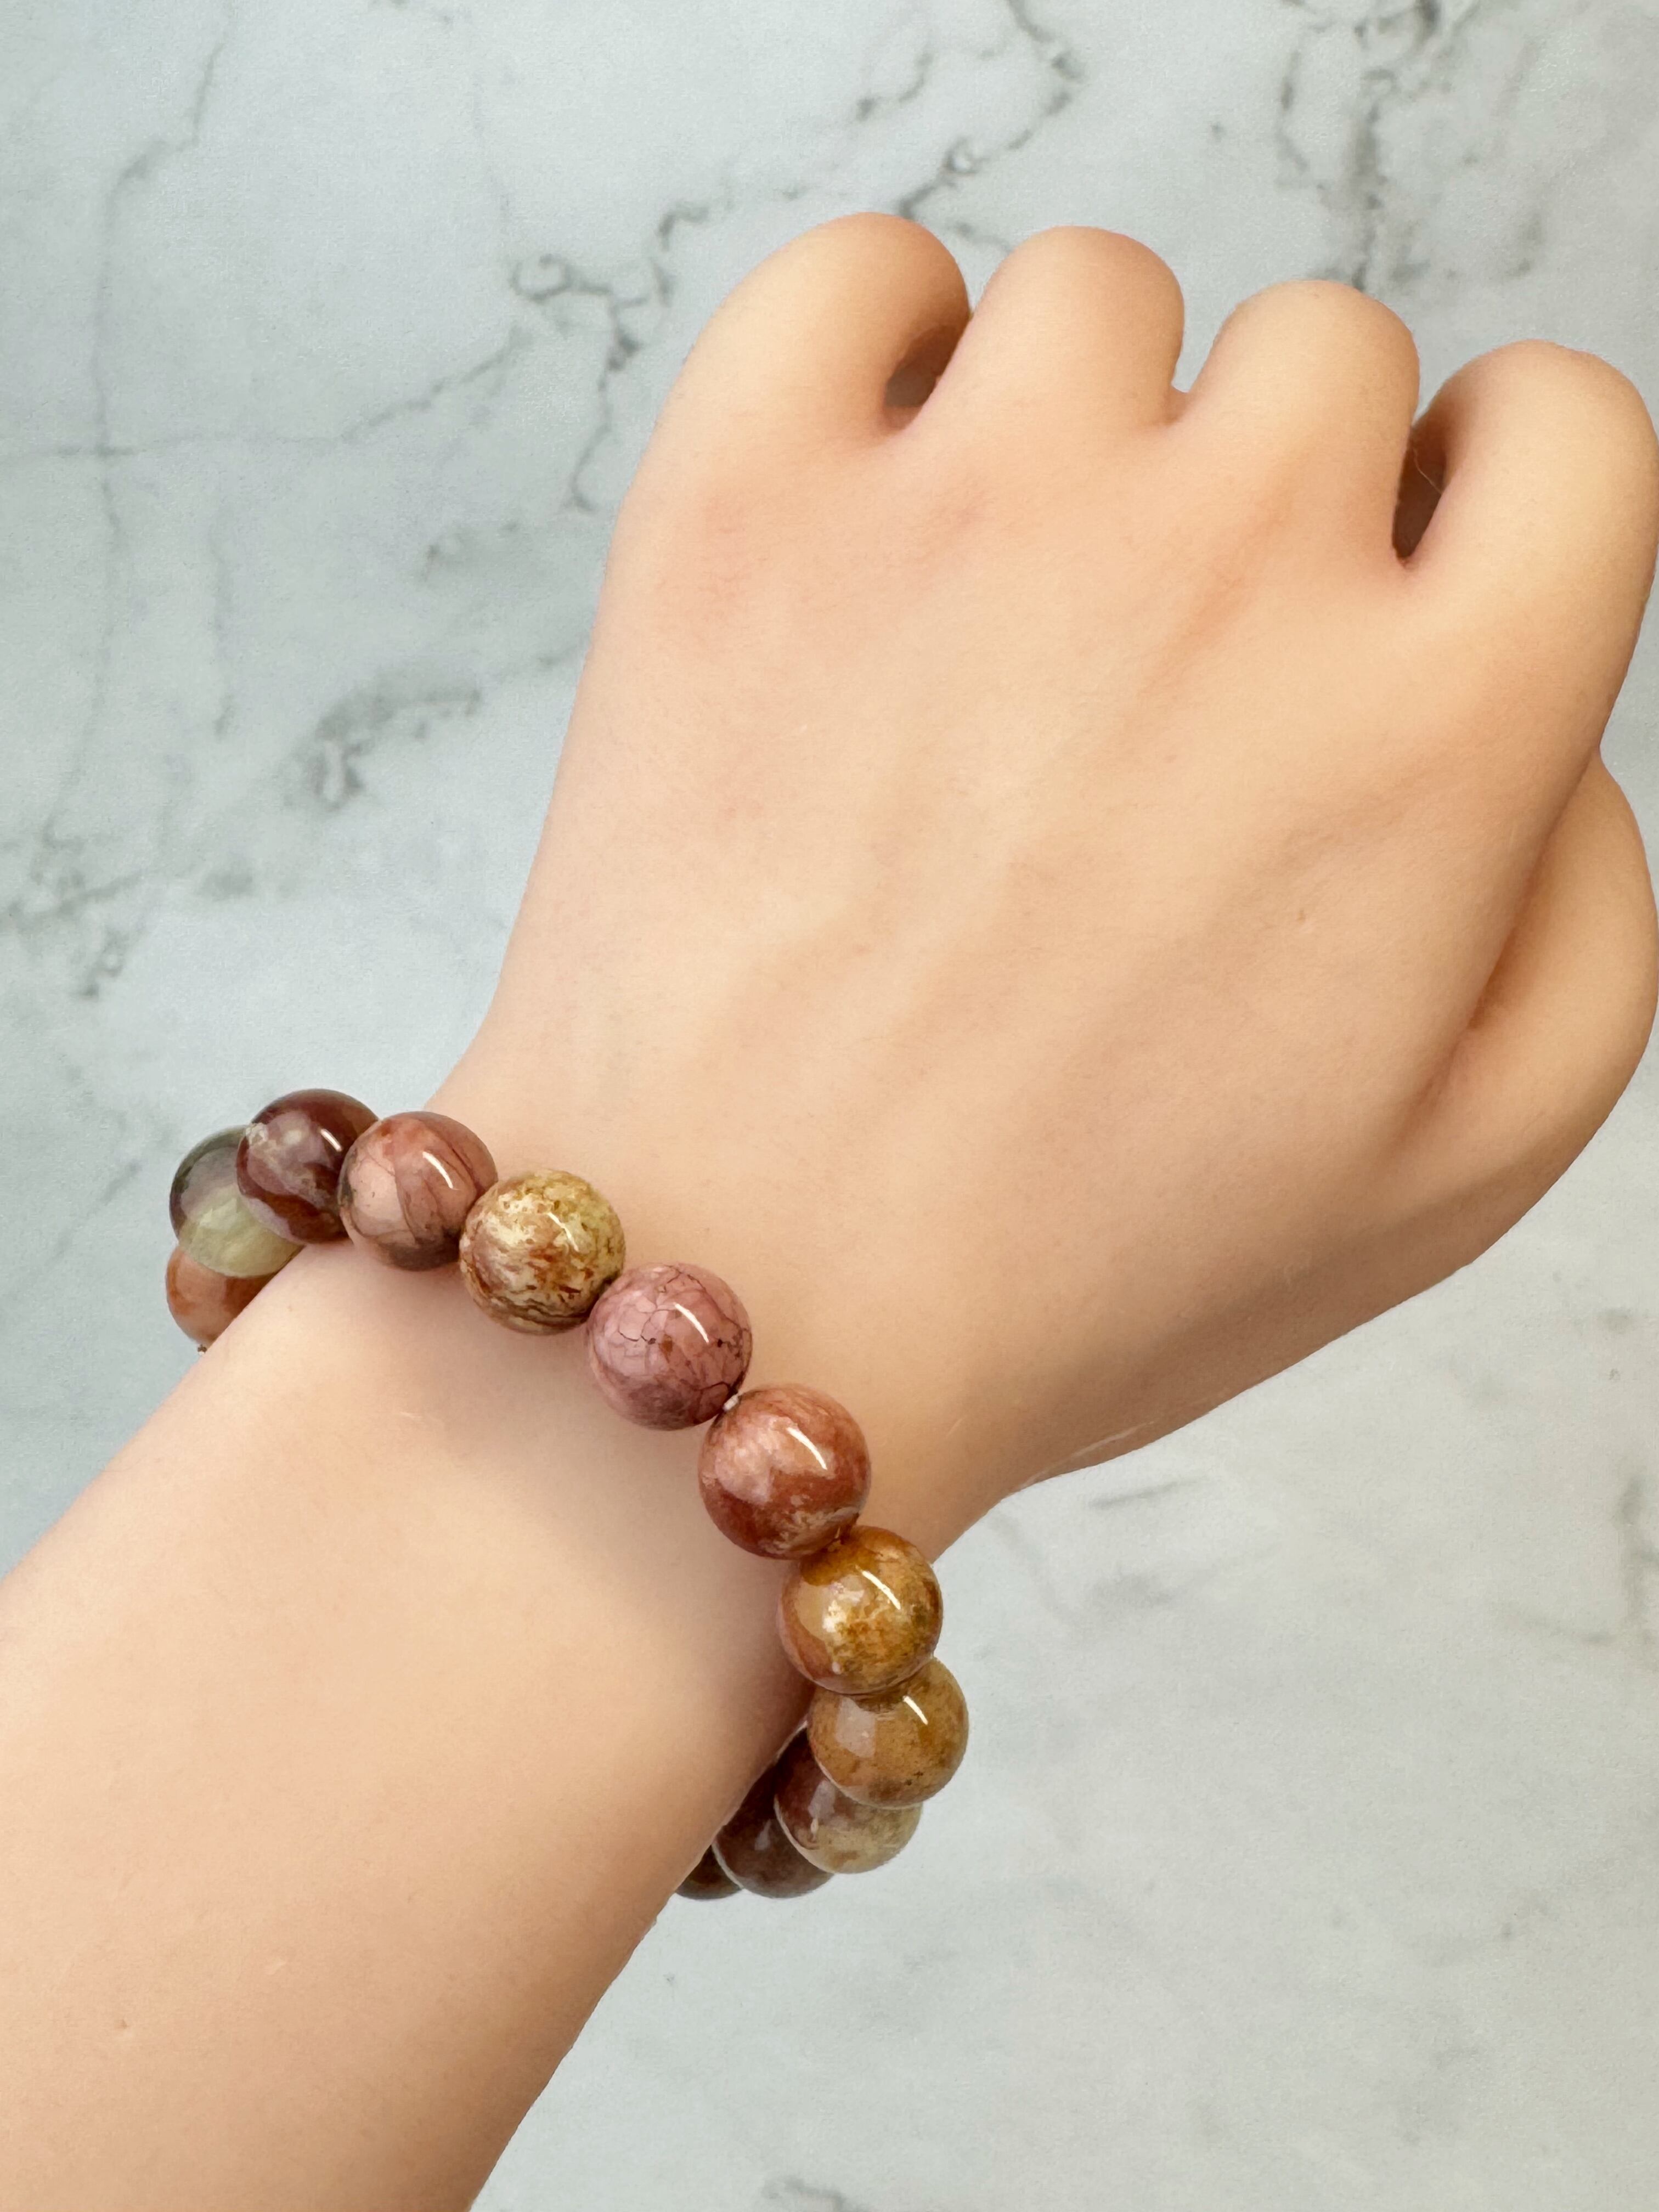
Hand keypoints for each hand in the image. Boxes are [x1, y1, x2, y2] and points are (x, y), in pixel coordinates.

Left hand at [438, 216, 1658, 1549]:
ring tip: (1004, 616)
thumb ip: (1591, 911)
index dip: (1493, 509)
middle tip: (1160, 681)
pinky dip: (876, 343)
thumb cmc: (1084, 1271)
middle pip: (1327, 356)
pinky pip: (852, 275)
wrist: (742, 1304)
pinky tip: (876, 492)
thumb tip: (1550, 729)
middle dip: (1282, 497)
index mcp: (1426, 724)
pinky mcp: (741, 501)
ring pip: (1101, 299)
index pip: (1564, 430)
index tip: (1406, 584)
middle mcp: (1221, 565)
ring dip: (1088, 423)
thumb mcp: (1458, 1171)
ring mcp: (967, 506)